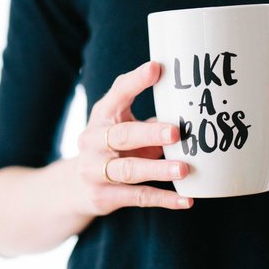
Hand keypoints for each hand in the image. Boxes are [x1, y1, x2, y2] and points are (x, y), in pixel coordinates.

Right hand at [73, 60, 192, 216]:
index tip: (156, 68)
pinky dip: (162, 199)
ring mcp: (94, 170)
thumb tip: (191, 101)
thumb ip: (148, 115)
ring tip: (184, 169)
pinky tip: (186, 200)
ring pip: (128, 170)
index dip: (135, 82)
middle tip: (176, 132)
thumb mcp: (122, 124)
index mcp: (102, 116)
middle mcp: (93, 141)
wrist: (77, 186)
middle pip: (121, 136)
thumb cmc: (112, 147)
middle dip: (149, 134)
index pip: (117, 95)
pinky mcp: (102, 196)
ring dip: (157, 169)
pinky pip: (136, 197)